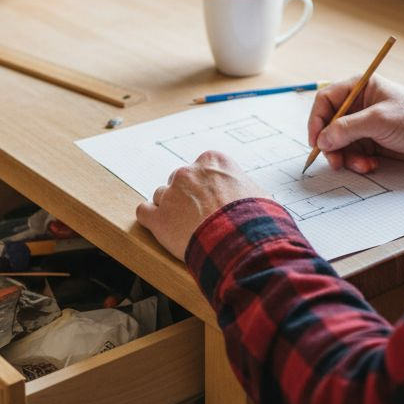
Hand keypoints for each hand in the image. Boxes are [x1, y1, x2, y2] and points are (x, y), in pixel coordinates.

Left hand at [136, 150, 265, 258]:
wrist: (241, 242)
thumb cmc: (254, 220)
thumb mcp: (258, 194)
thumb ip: (243, 187)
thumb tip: (251, 196)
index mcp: (213, 161)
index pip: (200, 169)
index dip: (205, 187)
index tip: (211, 200)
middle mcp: (188, 172)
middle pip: (179, 181)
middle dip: (186, 197)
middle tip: (199, 216)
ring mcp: (171, 194)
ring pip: (161, 196)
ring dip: (170, 209)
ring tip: (185, 228)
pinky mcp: (158, 217)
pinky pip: (144, 212)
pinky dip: (152, 220)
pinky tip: (163, 229)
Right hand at [308, 75, 403, 172]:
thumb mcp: (379, 120)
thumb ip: (348, 128)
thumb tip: (322, 140)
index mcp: (358, 88)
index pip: (325, 101)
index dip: (316, 121)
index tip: (317, 142)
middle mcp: (358, 106)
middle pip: (329, 125)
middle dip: (331, 145)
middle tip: (336, 162)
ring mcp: (364, 125)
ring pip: (339, 144)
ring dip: (347, 158)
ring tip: (363, 165)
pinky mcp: (371, 142)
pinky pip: (353, 154)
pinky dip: (358, 162)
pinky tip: (372, 165)